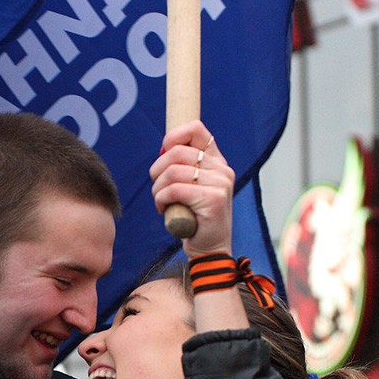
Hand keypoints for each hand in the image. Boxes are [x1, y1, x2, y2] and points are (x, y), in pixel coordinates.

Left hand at [149, 121, 234, 257]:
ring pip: (173, 171)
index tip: (163, 154)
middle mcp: (222, 169)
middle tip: (157, 187)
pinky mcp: (213, 199)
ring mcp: (220, 183)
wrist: (210, 249)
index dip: (172, 136)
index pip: (196, 129)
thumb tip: (164, 149)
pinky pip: (174, 190)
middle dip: (157, 169)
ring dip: (157, 188)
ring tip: (160, 200)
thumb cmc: (195, 218)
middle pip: (177, 151)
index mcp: (217, 162)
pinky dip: (161, 199)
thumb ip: (183, 167)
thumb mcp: (191, 187)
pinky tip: (163, 209)